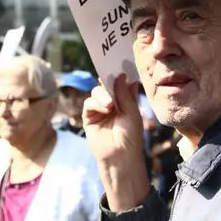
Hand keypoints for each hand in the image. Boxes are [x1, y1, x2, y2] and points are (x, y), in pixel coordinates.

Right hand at [83, 74, 149, 210]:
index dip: (121, 74)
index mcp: (127, 101)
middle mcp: (113, 103)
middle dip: (109, 81)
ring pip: (97, 92)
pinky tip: (104, 109)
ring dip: (103, 95)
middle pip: (107, 84)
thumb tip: (121, 74)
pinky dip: (96, 103)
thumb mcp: (132, 112)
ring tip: (110, 105)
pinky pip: (89, 103)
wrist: (120, 157)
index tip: (120, 63)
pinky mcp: (90, 116)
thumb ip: (125, 93)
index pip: (122, 83)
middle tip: (111, 76)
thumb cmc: (130, 136)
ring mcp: (101, 109)